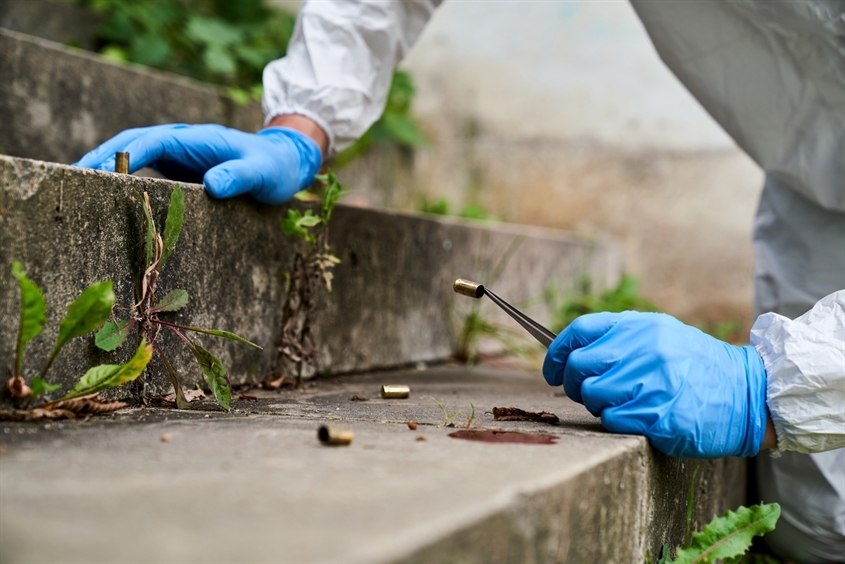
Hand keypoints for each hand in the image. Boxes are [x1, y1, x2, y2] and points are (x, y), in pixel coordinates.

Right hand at [73, 123, 321, 204]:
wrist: (284, 164)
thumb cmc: (273, 168)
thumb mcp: (262, 174)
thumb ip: (239, 177)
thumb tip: (213, 186)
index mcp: (197, 138)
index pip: (154, 140)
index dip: (128, 154)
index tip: (105, 171)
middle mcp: (182, 142)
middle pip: (133, 143)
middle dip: (103, 157)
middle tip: (74, 176)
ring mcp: (177, 154)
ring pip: (133, 155)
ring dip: (106, 167)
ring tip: (78, 187)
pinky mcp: (177, 169)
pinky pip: (144, 170)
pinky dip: (123, 180)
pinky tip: (106, 196)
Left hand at [543, 312, 767, 458]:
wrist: (748, 395)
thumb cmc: (696, 366)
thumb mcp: (661, 336)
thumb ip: (619, 338)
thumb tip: (570, 350)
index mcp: (641, 327)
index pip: (580, 331)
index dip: (556, 352)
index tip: (550, 369)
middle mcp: (645, 351)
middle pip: (579, 366)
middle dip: (572, 383)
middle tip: (585, 391)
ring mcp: (653, 384)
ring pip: (592, 395)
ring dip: (597, 404)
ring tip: (620, 403)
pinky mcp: (659, 416)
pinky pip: (612, 421)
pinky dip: (616, 422)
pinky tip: (637, 417)